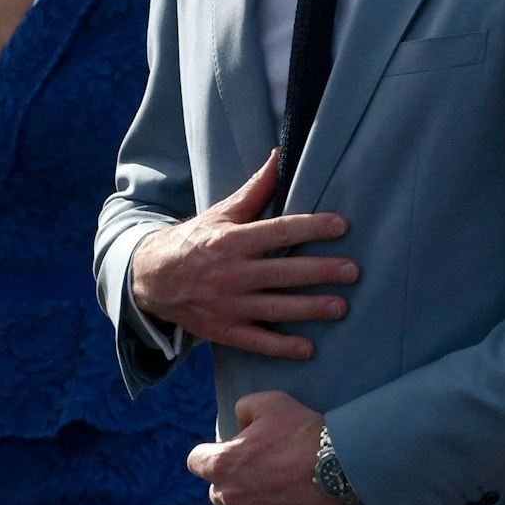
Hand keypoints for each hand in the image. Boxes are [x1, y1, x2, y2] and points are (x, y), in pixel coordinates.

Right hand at [130, 151, 356, 357]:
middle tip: (353, 271)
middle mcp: (231, 273)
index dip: (311, 227)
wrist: (151, 278)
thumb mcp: (220, 213)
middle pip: (283, 272)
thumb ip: (255, 190)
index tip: (341, 226)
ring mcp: (228, 304)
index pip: (278, 231)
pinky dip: (281, 347)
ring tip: (341, 307)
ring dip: (310, 308)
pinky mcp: (224, 330)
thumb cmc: (194, 241)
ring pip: (276, 308)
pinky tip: (307, 348)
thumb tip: (280, 155)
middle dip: (320, 271)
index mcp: (232, 240)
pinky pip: (256, 341)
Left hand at [189, 391, 345, 504]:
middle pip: (216, 493)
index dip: (210, 455)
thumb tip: (239, 426)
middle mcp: (231, 494)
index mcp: (223, 462)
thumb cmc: (301, 430)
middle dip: (231, 482)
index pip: (195, 461)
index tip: (229, 452)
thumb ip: (243, 410)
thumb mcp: (268, 402)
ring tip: (265, 501)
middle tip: (258, 473)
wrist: (338, 463)